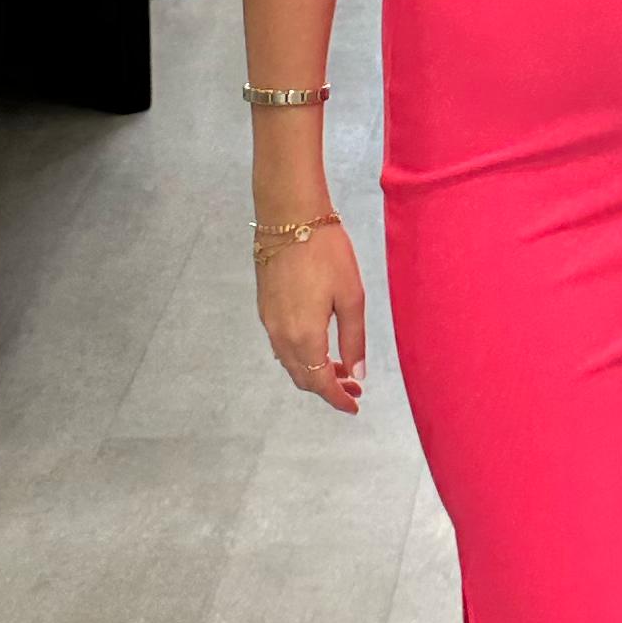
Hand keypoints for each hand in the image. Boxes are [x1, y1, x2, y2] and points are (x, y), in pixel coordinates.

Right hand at [258, 220, 365, 413]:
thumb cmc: (326, 252)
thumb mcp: (351, 296)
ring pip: (290, 362)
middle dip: (328, 387)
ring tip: (342, 367)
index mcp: (304, 336)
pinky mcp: (264, 307)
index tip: (354, 405)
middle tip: (354, 386)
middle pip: (302, 377)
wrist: (288, 216)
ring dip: (314, 370)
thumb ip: (354, 339)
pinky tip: (319, 345)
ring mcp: (268, 321)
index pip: (320, 382)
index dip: (338, 398)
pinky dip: (301, 355)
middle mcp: (280, 335)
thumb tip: (357, 373)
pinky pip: (281, 345)